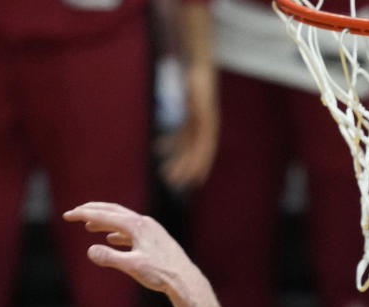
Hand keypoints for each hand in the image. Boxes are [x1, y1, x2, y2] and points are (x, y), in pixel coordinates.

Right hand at [63, 202, 193, 295]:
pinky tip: (112, 239)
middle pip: (112, 211)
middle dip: (92, 211)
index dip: (83, 215)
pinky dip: (117, 232)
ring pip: (121, 220)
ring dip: (104, 221)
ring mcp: (149, 229)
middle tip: (74, 213)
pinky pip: (130, 230)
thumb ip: (110, 258)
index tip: (67, 216)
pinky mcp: (154, 239)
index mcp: (136, 225)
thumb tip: (90, 251)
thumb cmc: (161, 274)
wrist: (185, 280)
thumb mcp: (133, 267)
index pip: (104, 215)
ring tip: (89, 225)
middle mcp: (143, 222)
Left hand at [158, 63, 218, 189]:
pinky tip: (158, 149)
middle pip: (194, 152)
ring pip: (186, 147)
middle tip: (172, 181)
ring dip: (176, 159)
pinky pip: (179, 135)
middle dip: (184, 167)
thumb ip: (203, 124)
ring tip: (164, 172)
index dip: (201, 167)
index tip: (194, 181)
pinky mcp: (189, 117)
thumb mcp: (201, 104)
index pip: (205, 152)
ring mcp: (197, 122)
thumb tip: (205, 145)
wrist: (197, 64)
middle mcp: (205, 127)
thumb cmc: (200, 83)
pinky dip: (170, 143)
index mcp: (210, 126)